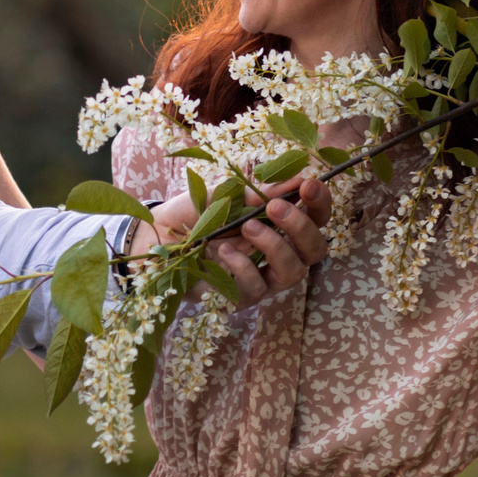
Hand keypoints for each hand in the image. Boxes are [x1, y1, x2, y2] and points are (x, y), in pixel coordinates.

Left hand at [133, 176, 330, 306]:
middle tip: (275, 207)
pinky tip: (224, 250)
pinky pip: (255, 288)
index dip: (320, 202)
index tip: (308, 184)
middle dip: (301, 226)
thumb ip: (259, 191)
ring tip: (248, 227)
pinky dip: (243, 266)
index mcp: (280, 225)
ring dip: (275, 246)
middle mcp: (278, 253)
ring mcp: (262, 278)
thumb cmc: (196, 213)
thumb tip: (295, 179)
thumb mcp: (226, 194)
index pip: (316, 218)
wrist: (157, 234)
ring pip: (292, 273)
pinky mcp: (240, 298)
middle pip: (315, 250)